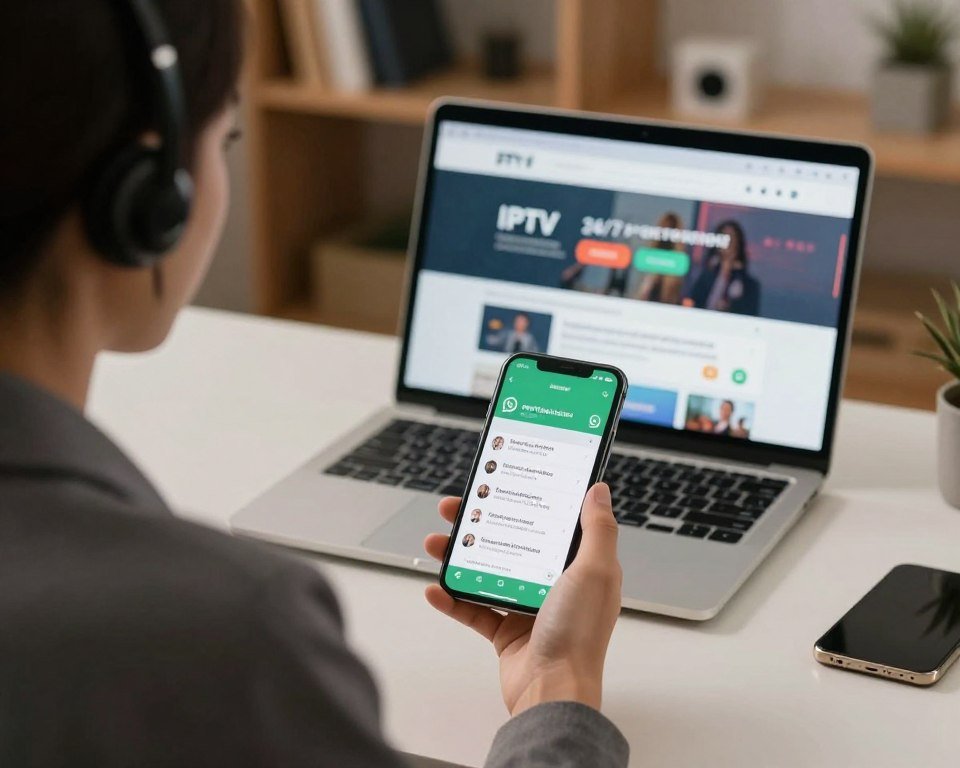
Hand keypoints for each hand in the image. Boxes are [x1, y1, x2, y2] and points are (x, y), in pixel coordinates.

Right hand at [423, 483, 621, 715]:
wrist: (554, 692)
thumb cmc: (579, 635)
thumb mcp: (595, 571)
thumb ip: (597, 530)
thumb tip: (598, 491)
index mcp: (578, 568)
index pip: (548, 523)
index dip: (523, 501)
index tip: (500, 484)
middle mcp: (554, 585)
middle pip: (510, 543)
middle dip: (479, 524)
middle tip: (453, 509)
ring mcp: (528, 609)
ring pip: (487, 572)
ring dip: (458, 557)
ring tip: (435, 543)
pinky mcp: (506, 634)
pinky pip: (473, 610)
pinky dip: (452, 599)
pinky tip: (435, 588)